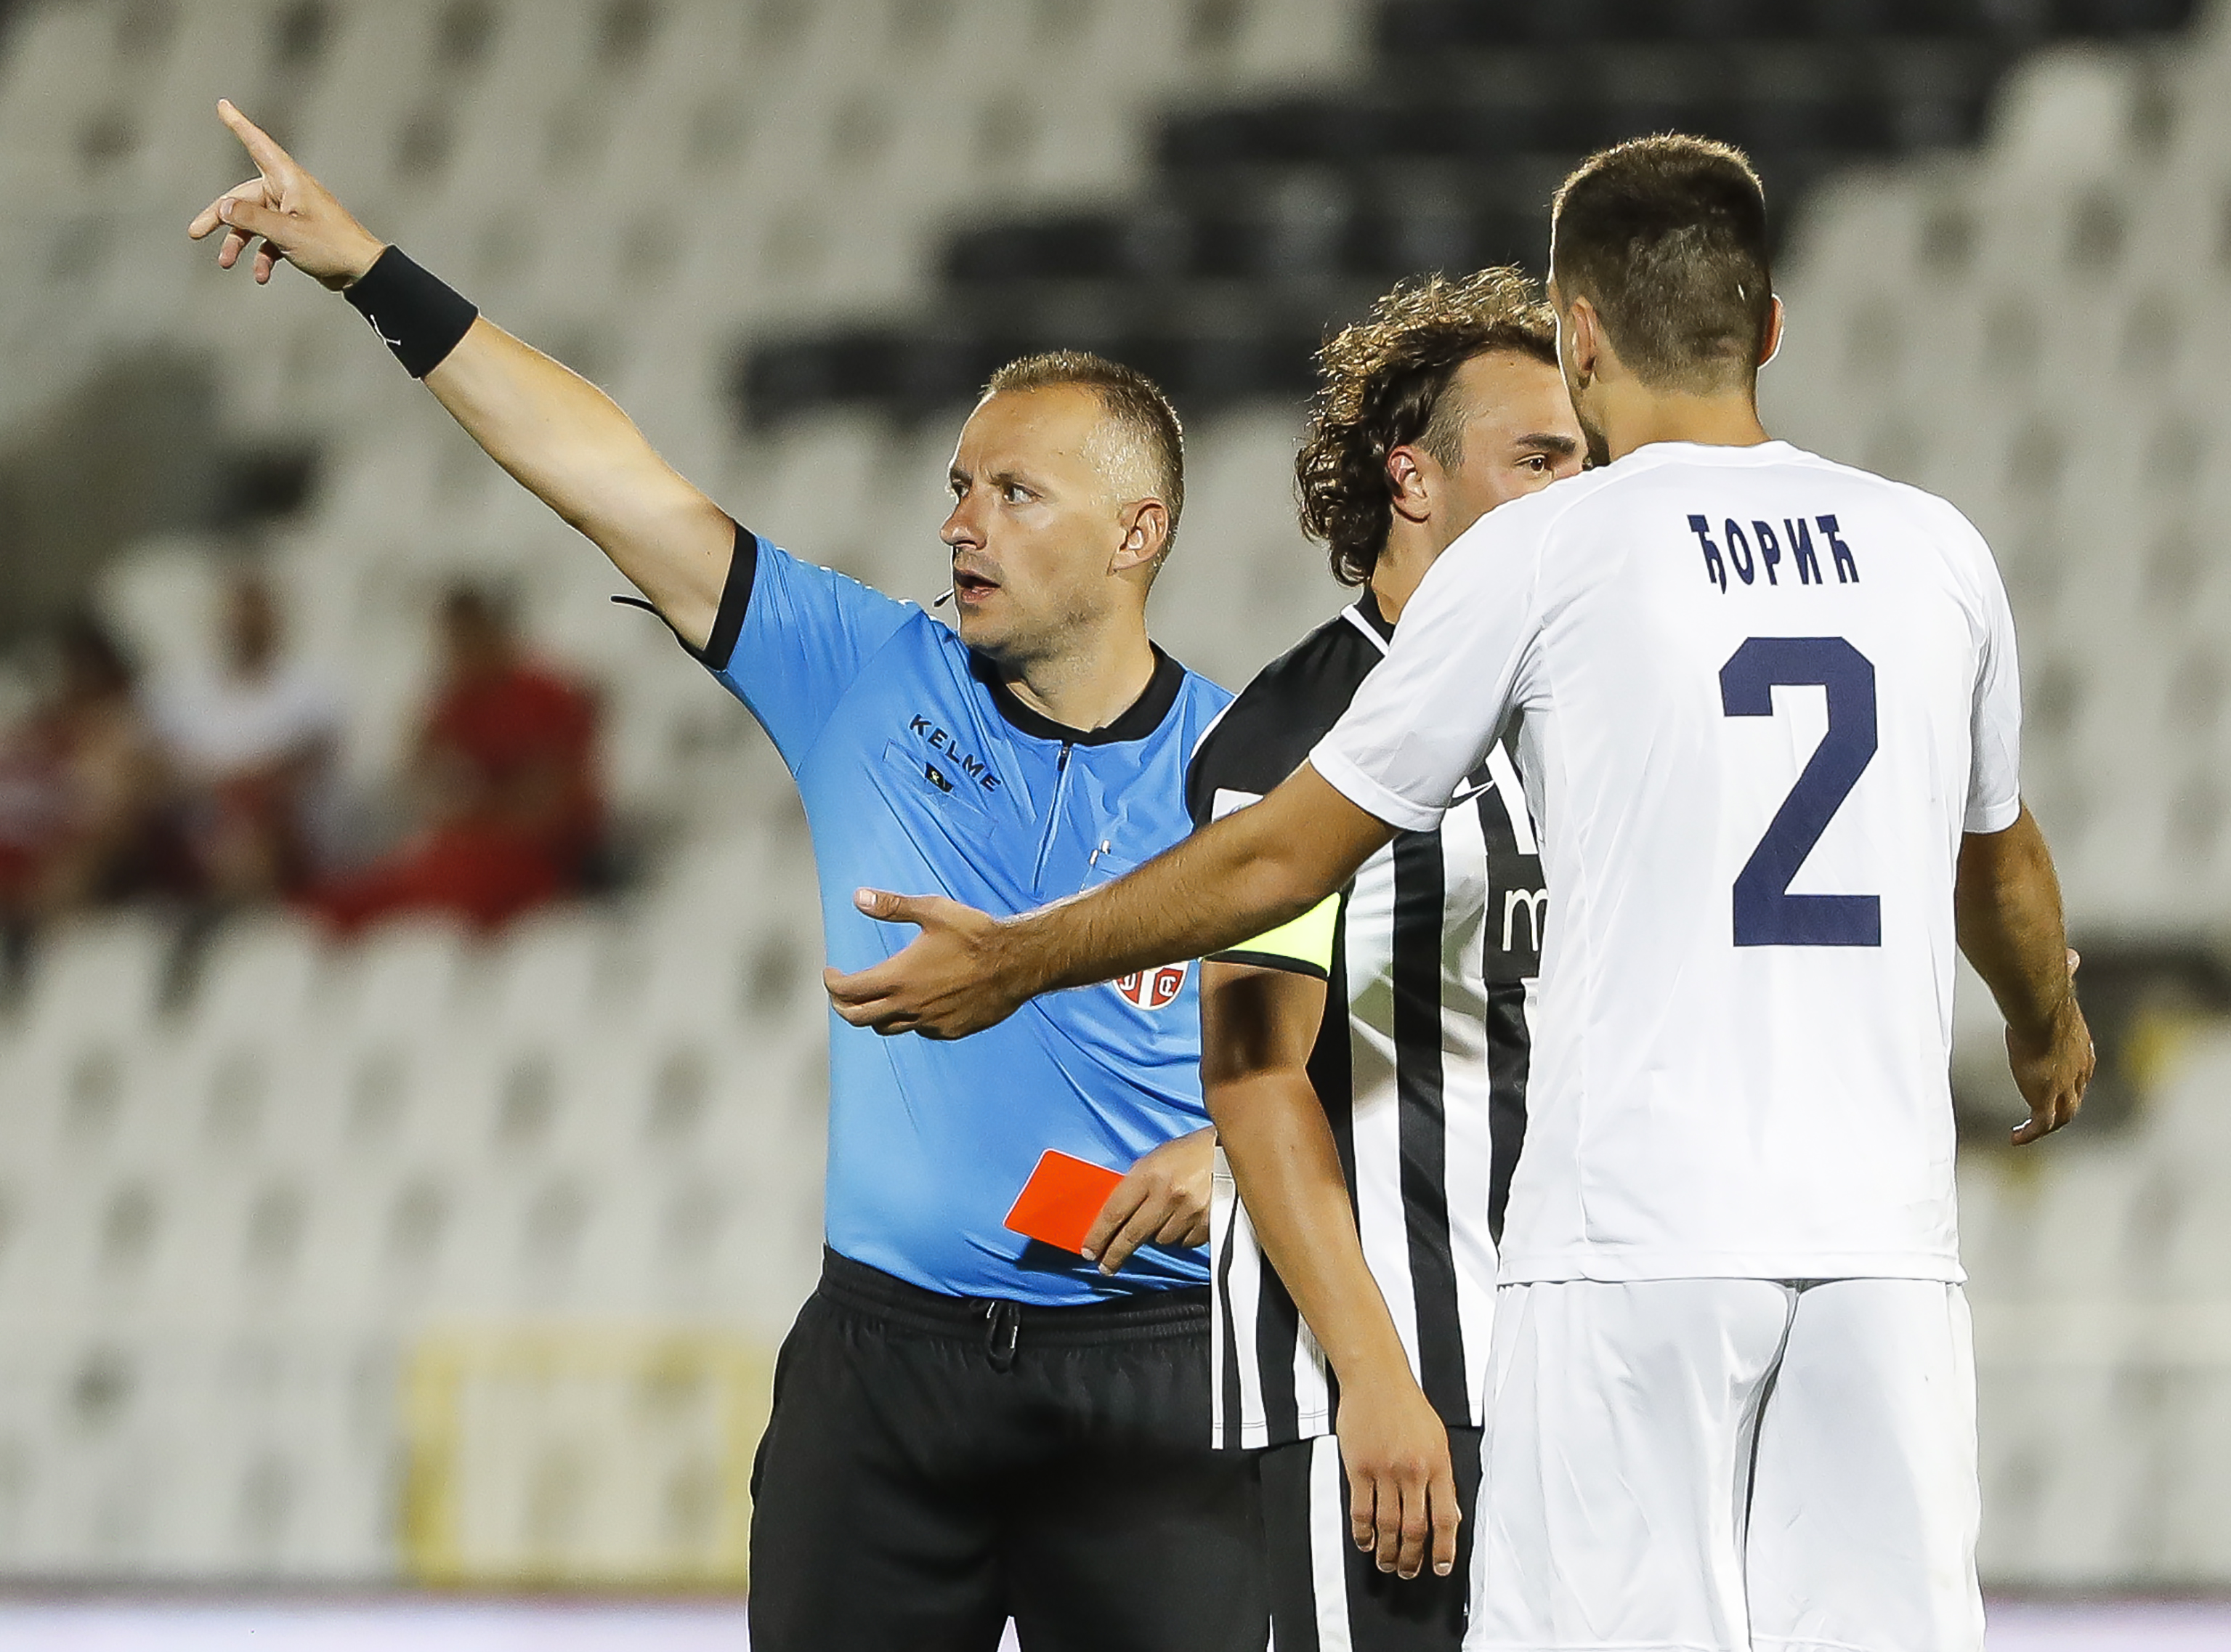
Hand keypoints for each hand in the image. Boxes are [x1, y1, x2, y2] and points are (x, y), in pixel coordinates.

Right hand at [188, 100, 384, 288]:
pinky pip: (270, 240)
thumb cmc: (331, 246)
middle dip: (220, 216)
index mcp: (289, 180)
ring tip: (226, 263)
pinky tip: (262, 276)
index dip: (239, 125)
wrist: (362, 271)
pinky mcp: (297, 233)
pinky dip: (263, 257)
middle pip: (243, 196)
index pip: (258, 145)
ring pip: (254, 222)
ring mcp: (292, 213)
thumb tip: (223, 207)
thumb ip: (251, 218)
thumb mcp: (285, 233)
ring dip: (239, 242)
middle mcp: (288, 192)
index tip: (223, 105)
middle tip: (195, 232)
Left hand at [824, 888, 1027, 1037]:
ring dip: (874, 1015)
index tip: (832, 972)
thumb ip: (892, 906)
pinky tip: (917, 1002)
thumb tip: (858, 897)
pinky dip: (909, 1019)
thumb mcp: (933, 911)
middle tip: (841, 993)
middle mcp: (909, 1006)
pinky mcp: (950, 1030)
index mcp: (899, 977)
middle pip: (858, 1018)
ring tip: (875, 999)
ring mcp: (930, 1022)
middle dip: (842, 1006)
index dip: (832, 983)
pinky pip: (919, 1030)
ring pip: (887, 1028)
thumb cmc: (975, 934)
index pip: (847, 991)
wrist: (1017, 963)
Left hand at [1080, 1127, 1213, 1274]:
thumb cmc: (1189, 1152)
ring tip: (1166, 1215)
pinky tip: (1185, 1218)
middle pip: (1132, 1235)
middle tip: (1106, 1266)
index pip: (1114, 1212)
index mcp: (1149, 1173)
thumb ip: (1136, 1186)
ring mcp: (1189, 1211)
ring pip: (1161, 1240)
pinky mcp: (1208, 1223)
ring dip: (1157, 1234)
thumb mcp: (1155, 1159)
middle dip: (1115, 1254)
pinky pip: (1184, 1242)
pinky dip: (1181, 1235)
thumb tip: (1116, 1217)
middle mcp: (1167, 1194)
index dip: (1098, 1235)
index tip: (1089, 1250)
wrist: (1231, 1149)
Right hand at [1336, 1367, 1460, 1580]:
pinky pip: (1361, 1511)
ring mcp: (1384, 1471)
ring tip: (1387, 1563)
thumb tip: (1450, 1513)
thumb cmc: (1407, 1405)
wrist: (1376, 1379)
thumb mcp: (1438, 1439)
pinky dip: (1363, 1533)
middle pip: (1416, 1529)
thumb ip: (1443, 1478)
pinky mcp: (1359, 1468)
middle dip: (1413, 1558)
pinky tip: (1365, 1541)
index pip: (1446, 1518)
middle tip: (1409, 1571)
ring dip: (1388, 1551)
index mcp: (1437, 1465)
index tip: (1442, 1567)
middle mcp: (1413, 1471)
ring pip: (1388, 1525)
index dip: (1444, 1549)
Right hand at [2008, 947, 2090, 1145]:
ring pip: (2062, 1116)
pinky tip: (2015, 1137)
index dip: (2073, 1077)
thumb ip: (2066, 971)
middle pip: (2075, 1096)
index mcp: (2082, 1046)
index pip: (2083, 1068)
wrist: (2039, 1011)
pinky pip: (2040, 1125)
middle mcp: (2079, 1071)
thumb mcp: (2060, 986)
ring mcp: (2064, 1088)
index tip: (2060, 1082)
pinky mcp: (2045, 1099)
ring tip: (2029, 1131)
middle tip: (2045, 1113)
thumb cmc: (2045, 996)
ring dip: (2047, 1124)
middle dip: (2063, 1105)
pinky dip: (2029, 1133)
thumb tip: (2072, 956)